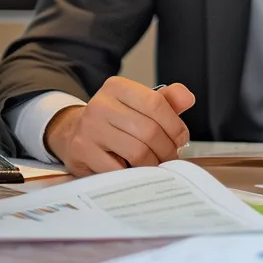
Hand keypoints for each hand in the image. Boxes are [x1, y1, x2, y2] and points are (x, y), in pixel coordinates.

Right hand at [45, 77, 195, 176]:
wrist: (74, 133)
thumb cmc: (114, 121)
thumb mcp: (138, 104)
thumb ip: (166, 101)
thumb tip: (187, 98)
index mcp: (117, 87)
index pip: (156, 103)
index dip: (175, 125)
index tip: (180, 139)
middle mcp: (100, 104)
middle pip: (149, 131)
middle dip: (167, 149)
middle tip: (170, 157)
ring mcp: (89, 128)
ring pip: (137, 152)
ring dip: (153, 164)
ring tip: (155, 164)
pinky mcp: (83, 151)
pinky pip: (120, 170)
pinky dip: (133, 175)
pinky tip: (135, 171)